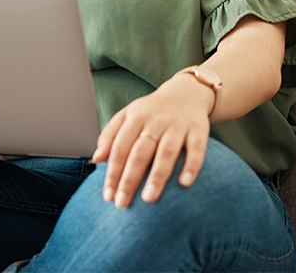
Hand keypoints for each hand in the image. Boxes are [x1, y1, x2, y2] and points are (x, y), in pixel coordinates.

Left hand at [91, 73, 215, 207]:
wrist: (186, 92)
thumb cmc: (151, 111)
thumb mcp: (127, 116)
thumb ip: (110, 136)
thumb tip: (96, 159)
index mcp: (135, 118)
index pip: (119, 147)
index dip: (113, 171)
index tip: (108, 195)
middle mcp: (155, 121)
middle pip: (140, 152)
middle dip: (130, 179)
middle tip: (123, 203)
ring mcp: (177, 125)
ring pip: (166, 152)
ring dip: (157, 176)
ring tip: (149, 198)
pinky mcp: (199, 129)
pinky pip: (196, 149)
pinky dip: (192, 166)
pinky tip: (185, 183)